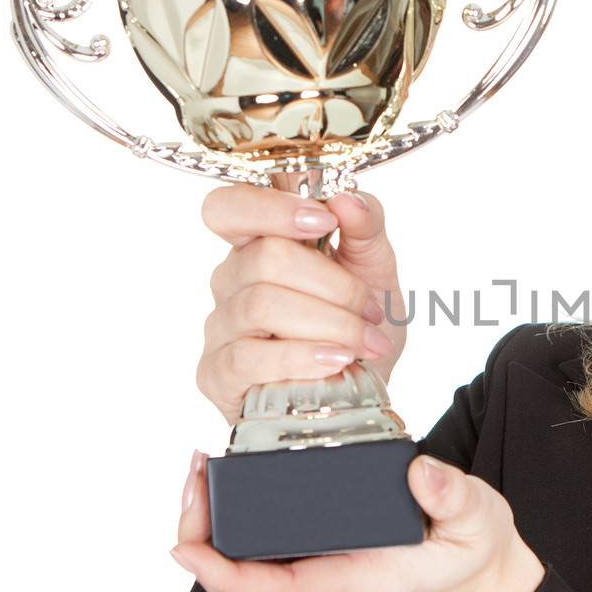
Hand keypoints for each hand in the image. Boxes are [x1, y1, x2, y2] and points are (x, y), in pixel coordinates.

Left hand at [172, 448, 546, 591]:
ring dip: (209, 543)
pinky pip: (258, 572)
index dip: (227, 573)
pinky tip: (225, 492)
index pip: (282, 591)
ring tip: (200, 479)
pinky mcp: (317, 574)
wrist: (478, 584)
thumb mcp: (479, 517)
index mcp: (366, 583)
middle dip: (202, 550)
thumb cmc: (473, 550)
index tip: (188, 545)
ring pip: (243, 588)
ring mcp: (322, 589)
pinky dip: (229, 540)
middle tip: (193, 483)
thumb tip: (420, 471)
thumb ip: (455, 495)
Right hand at [195, 184, 408, 426]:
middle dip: (332, 284)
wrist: (363, 392)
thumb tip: (347, 198)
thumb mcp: (376, 271)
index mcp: (258, 244)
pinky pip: (247, 357)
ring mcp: (220, 328)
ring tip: (365, 342)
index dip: (271, 207)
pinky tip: (335, 363)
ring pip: (261, 306)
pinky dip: (300, 358)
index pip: (229, 206)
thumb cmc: (359, 326)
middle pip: (263, 258)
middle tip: (371, 310)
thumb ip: (366, 228)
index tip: (325, 221)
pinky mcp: (215, 374)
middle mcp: (230, 280)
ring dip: (328, 324)